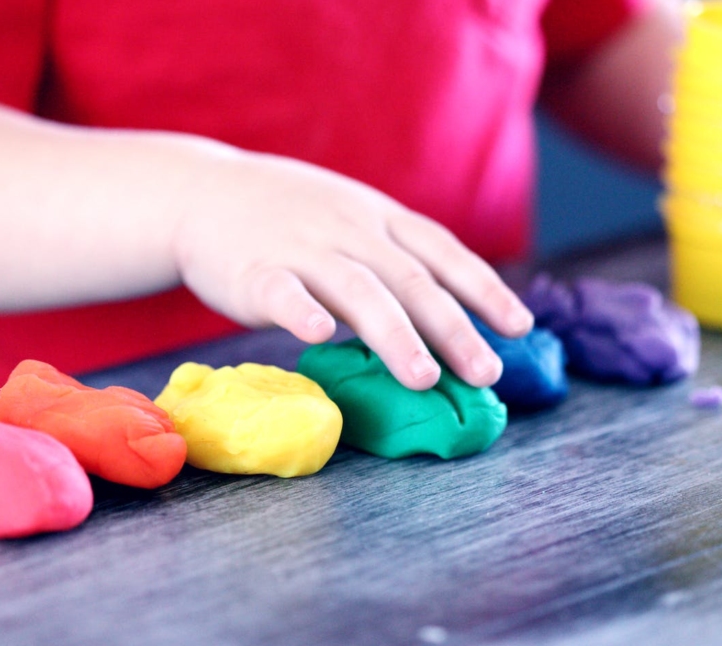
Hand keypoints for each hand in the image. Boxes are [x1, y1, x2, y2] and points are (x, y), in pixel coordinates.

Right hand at [170, 149, 532, 389]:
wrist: (200, 192)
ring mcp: (301, 248)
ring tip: (424, 378)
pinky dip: (302, 312)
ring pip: (358, 290)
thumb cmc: (287, 217)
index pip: (442, 252)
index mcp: (378, 218)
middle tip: (486, 373)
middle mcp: (349, 230)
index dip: (484, 289)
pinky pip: (281, 291)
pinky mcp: (253, 271)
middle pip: (411, 280)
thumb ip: (393, 258)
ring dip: (395, 335)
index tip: (520, 327)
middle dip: (454, 328)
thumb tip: (453, 315)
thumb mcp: (351, 218)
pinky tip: (321, 335)